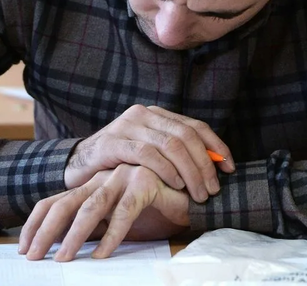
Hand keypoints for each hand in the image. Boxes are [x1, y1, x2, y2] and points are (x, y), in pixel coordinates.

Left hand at [20, 166, 189, 260]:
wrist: (195, 196)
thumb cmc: (156, 211)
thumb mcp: (117, 221)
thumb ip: (95, 227)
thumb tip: (63, 252)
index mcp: (93, 186)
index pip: (53, 202)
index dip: (35, 225)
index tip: (22, 249)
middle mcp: (104, 178)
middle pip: (64, 203)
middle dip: (44, 232)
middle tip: (33, 258)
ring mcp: (124, 176)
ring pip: (91, 207)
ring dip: (73, 235)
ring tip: (64, 259)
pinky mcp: (146, 181)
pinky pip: (125, 211)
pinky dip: (112, 235)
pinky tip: (103, 254)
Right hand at [65, 104, 233, 202]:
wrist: (75, 165)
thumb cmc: (118, 163)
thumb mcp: (150, 154)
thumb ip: (175, 153)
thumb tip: (215, 166)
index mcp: (157, 114)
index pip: (196, 126)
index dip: (217, 146)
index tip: (230, 168)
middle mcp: (144, 114)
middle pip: (187, 136)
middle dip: (205, 164)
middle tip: (214, 188)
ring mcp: (127, 126)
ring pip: (171, 144)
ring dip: (190, 171)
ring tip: (199, 192)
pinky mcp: (112, 142)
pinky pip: (147, 154)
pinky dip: (166, 169)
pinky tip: (176, 184)